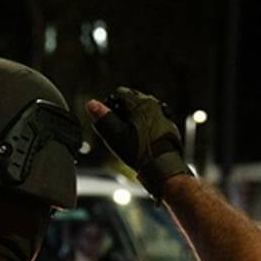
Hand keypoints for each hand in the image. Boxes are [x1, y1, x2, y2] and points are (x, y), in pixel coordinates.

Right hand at [85, 87, 193, 201]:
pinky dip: (146, 125)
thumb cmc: (139, 152)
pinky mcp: (169, 125)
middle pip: (133, 100)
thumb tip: (91, 104)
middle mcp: (154, 105)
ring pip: (143, 109)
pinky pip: (153, 119)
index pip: (120, 93)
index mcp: (141, 103)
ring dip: (135, 117)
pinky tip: (142, 139)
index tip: (109, 118)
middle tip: (118, 127)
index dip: (110, 104)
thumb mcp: (116, 135)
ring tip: (130, 134)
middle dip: (124, 110)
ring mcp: (163, 115)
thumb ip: (103, 117)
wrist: (162, 167)